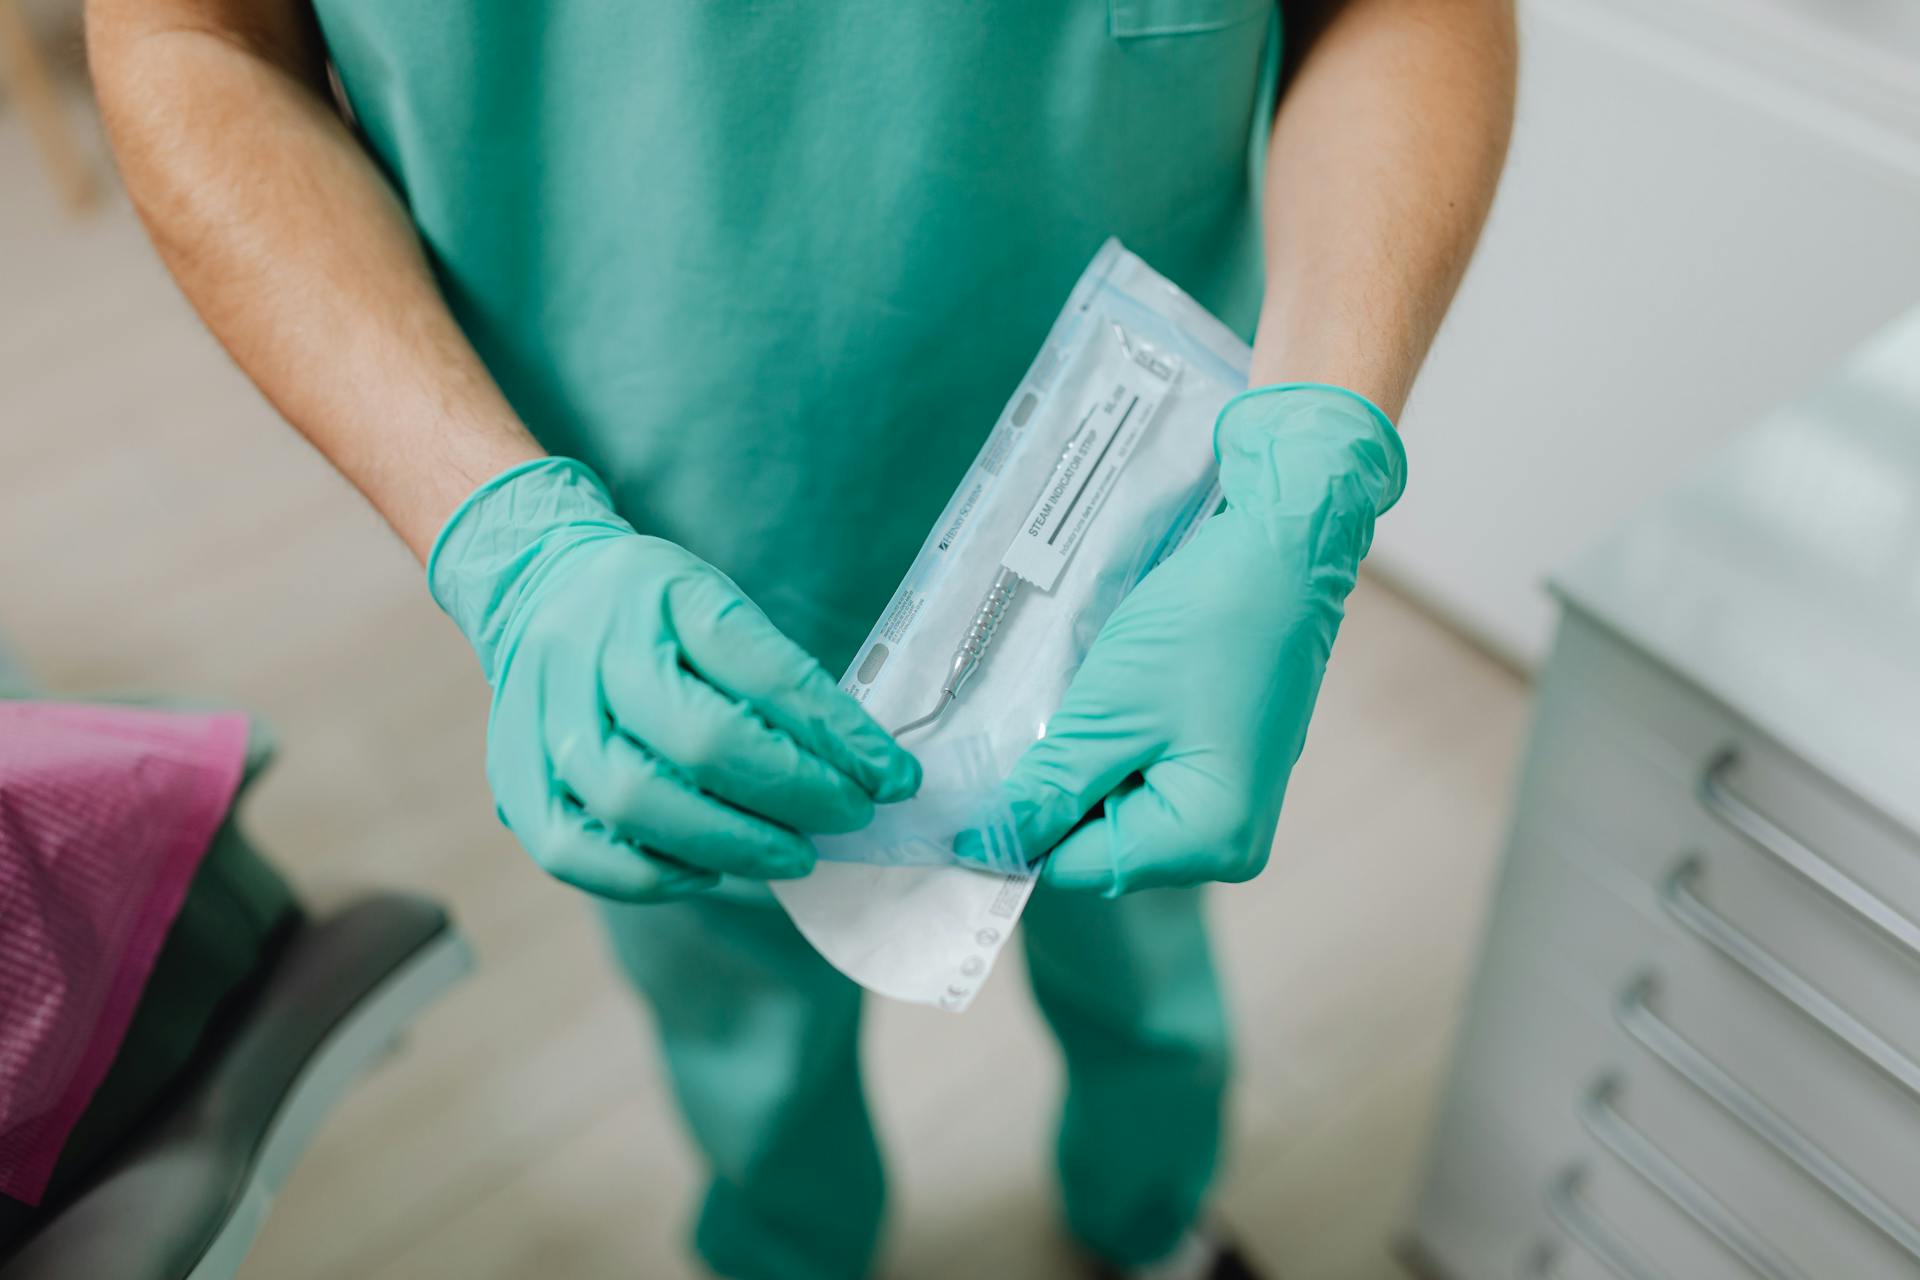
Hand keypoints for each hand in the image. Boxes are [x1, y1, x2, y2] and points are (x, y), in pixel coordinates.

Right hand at [429, 458, 920, 900]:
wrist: (541, 587)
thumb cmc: (655, 614)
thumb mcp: (721, 608)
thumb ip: (782, 682)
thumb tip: (866, 771)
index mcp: (662, 595)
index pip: (765, 673)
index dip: (838, 736)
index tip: (894, 778)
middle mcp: (594, 652)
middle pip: (700, 742)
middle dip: (794, 795)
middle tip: (847, 819)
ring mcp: (544, 716)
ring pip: (637, 804)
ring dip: (734, 846)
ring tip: (793, 855)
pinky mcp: (515, 776)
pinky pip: (576, 852)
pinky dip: (651, 877)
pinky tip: (706, 872)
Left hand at [999, 385, 1404, 894]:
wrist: (1281, 552)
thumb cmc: (1203, 628)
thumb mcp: (1106, 714)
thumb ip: (1046, 789)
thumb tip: (983, 846)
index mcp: (1208, 841)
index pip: (1076, 865)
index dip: (1016, 829)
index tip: (961, 793)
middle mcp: (1228, 843)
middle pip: (1099, 843)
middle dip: (1052, 793)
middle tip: (1015, 729)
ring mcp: (1231, 805)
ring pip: (1117, 809)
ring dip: (1079, 766)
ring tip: (1065, 707)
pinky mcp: (1225, 767)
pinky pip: (1144, 778)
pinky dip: (1110, 749)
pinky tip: (1102, 704)